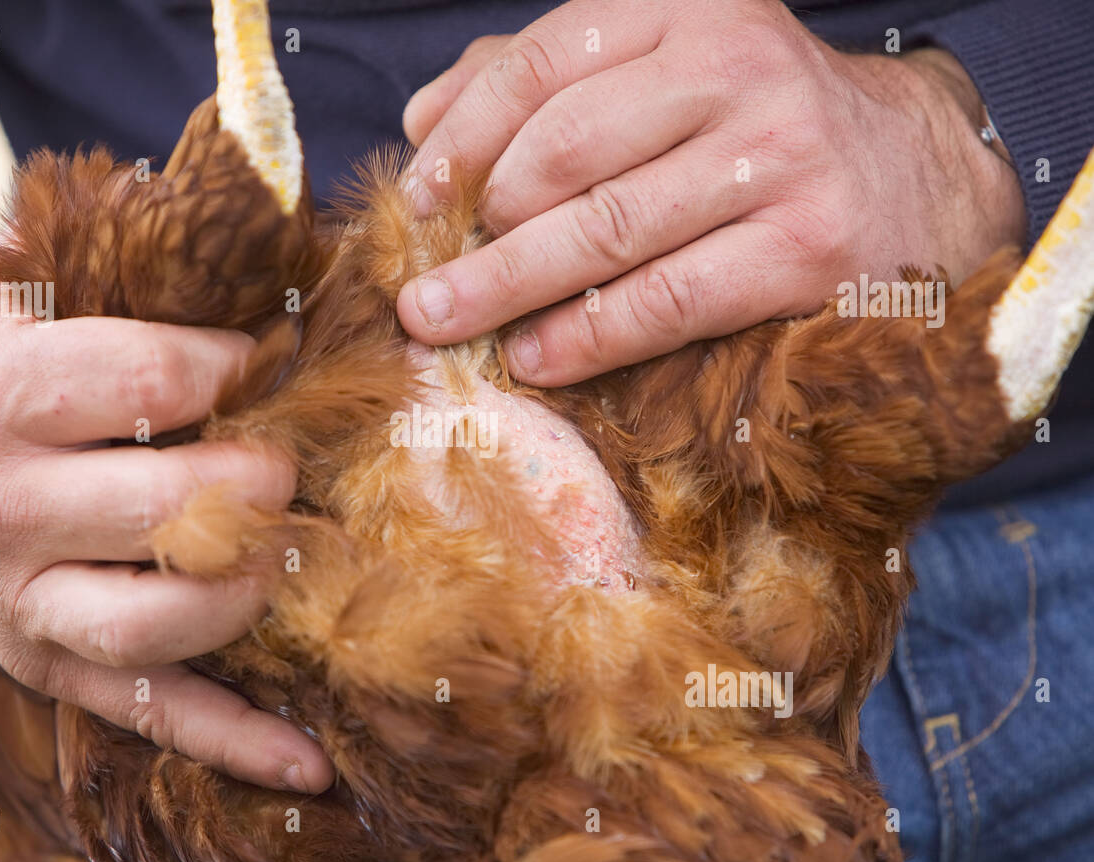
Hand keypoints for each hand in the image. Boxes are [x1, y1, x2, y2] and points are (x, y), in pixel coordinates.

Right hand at [0, 272, 332, 792]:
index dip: (237, 368)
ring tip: (285, 548)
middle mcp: (1, 508)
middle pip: (170, 510)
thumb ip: (121, 279)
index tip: (267, 359)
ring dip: (250, 590)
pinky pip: (145, 712)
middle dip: (261, 482)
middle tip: (285, 462)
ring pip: (157, 624)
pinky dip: (233, 743)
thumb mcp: (13, 290)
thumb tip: (266, 271)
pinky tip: (309, 764)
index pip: (153, 383)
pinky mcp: (36, 661)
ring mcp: (17, 600)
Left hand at [397, 0, 1026, 384]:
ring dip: (509, 288)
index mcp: (688, 8)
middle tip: (421, 288)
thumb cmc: (756, 126)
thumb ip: (545, 81)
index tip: (415, 200)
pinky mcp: (803, 248)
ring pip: (606, 230)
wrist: (917, 172)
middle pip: (564, 152)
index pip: (544, 61)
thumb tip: (423, 121)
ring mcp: (777, 156)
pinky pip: (665, 301)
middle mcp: (734, 67)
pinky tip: (536, 355)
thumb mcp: (665, 68)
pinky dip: (587, 335)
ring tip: (449, 325)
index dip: (464, 136)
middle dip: (474, 230)